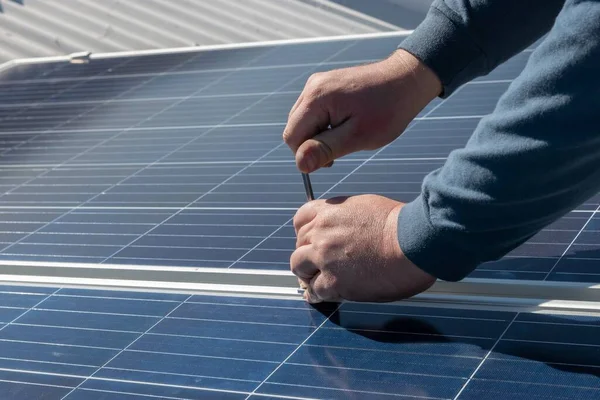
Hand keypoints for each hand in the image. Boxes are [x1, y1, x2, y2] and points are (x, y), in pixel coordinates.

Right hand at [283, 49, 440, 172]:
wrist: (407, 80)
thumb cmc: (387, 110)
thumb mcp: (358, 137)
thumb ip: (325, 150)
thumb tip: (300, 164)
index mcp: (316, 98)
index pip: (292, 137)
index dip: (307, 154)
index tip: (333, 160)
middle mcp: (312, 87)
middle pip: (295, 129)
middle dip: (313, 145)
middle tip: (343, 148)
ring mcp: (318, 83)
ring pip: (303, 122)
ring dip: (320, 135)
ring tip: (347, 136)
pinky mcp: (325, 85)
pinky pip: (313, 112)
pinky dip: (325, 125)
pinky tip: (346, 125)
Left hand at [291, 194, 435, 302]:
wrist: (413, 242)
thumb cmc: (401, 225)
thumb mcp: (366, 206)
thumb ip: (346, 215)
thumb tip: (344, 226)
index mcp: (330, 211)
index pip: (301, 219)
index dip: (304, 231)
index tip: (309, 239)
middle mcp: (322, 232)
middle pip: (299, 243)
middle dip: (307, 252)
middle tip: (315, 262)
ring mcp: (325, 257)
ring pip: (298, 266)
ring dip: (306, 273)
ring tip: (314, 279)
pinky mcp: (334, 281)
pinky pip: (314, 290)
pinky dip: (316, 294)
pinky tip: (319, 296)